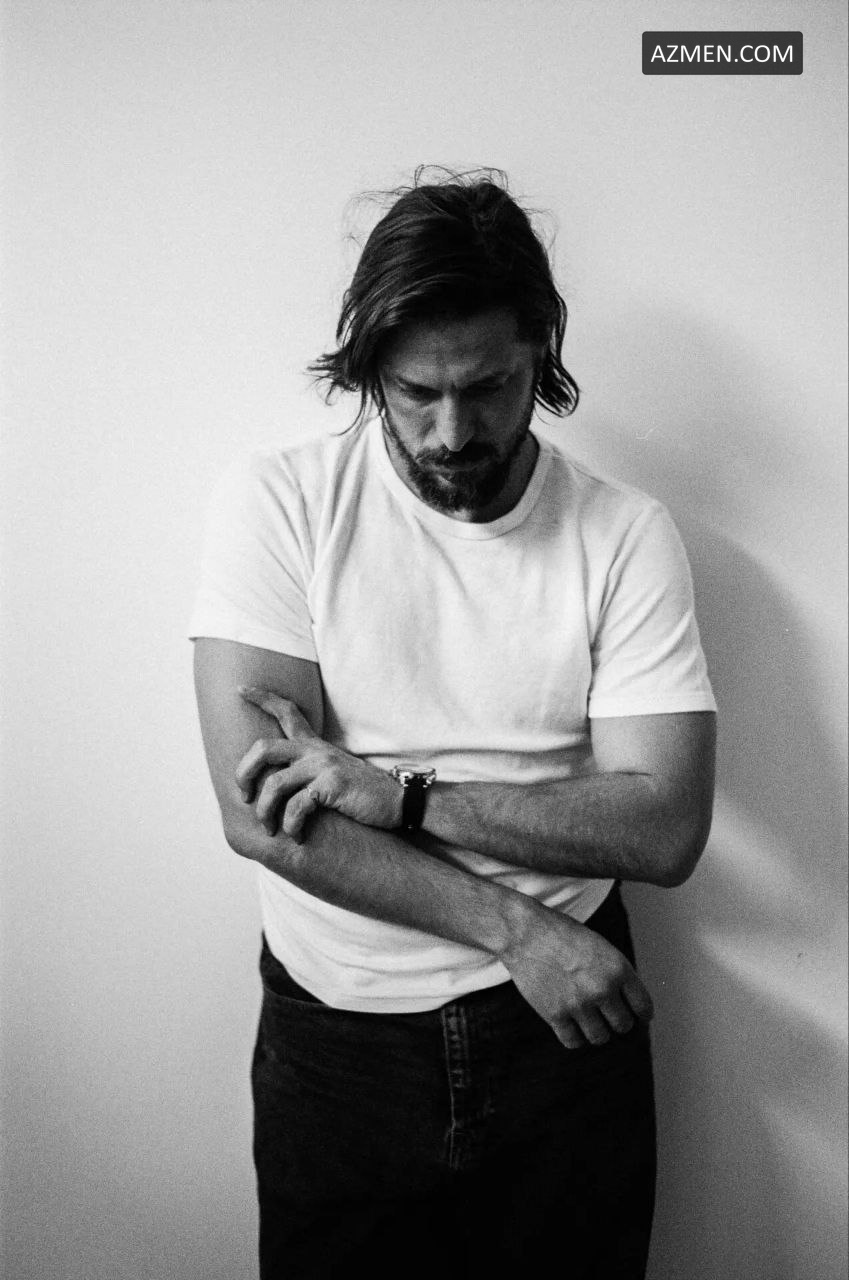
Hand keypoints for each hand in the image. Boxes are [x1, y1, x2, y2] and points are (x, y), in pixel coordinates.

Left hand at [236, 686, 402, 837]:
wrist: (398, 801)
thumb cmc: (362, 793)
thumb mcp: (333, 771)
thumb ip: (309, 769)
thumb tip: (277, 782)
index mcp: (314, 745)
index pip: (286, 711)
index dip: (261, 698)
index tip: (240, 690)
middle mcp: (316, 751)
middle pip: (264, 748)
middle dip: (244, 773)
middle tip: (244, 796)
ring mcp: (324, 766)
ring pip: (274, 784)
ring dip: (265, 811)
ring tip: (270, 828)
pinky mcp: (332, 786)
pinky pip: (297, 807)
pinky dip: (291, 826)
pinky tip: (297, 836)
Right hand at [500, 899, 653, 1049]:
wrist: (525, 933)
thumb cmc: (563, 935)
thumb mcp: (599, 947)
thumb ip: (616, 974)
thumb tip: (628, 1007)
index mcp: (618, 968)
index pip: (643, 1007)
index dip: (642, 1015)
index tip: (637, 1017)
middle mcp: (602, 988)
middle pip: (623, 1026)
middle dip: (617, 1022)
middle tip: (607, 1015)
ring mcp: (578, 1004)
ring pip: (600, 1037)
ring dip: (596, 1031)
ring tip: (588, 1019)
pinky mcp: (555, 1014)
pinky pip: (573, 1042)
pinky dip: (574, 1037)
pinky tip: (571, 1025)